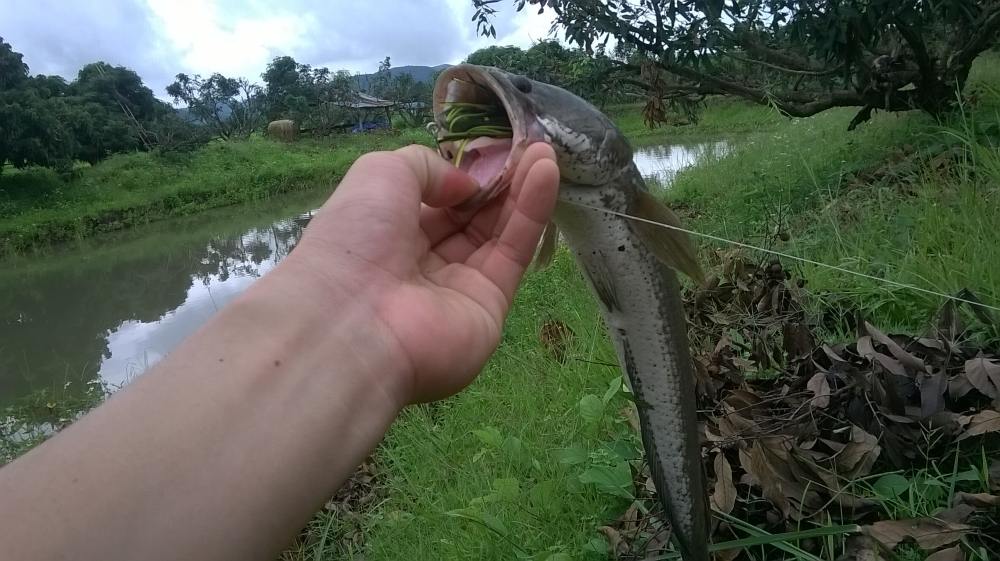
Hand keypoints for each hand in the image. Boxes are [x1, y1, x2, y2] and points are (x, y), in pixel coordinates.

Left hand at [285, 142, 559, 402]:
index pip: (435, 203)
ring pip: (497, 233)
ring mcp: (458, 288)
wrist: (355, 321)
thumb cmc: (356, 239)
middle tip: (530, 146)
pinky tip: (546, 174)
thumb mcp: (380, 174)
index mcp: (388, 235)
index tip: (494, 148)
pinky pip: (514, 254)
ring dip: (523, 191)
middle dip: (499, 181)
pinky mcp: (490, 307)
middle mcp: (422, 264)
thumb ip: (427, 167)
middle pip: (471, 218)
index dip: (465, 176)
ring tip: (546, 152)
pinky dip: (532, 213)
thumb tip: (466, 187)